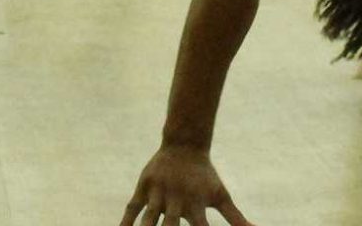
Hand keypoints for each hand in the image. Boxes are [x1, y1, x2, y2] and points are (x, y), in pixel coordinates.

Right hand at [120, 145, 253, 225]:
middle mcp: (177, 199)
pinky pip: (131, 209)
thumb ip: (236, 219)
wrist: (186, 143)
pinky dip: (125, 223)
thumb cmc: (205, 177)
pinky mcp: (143, 187)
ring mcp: (158, 192)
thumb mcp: (221, 196)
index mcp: (196, 204)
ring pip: (148, 219)